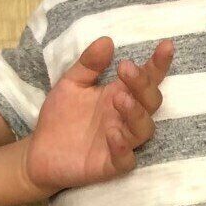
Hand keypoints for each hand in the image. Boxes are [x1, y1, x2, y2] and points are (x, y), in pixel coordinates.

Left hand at [24, 36, 172, 194]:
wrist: (38, 151)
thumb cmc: (61, 116)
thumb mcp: (71, 83)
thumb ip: (88, 64)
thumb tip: (107, 40)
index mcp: (120, 94)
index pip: (147, 78)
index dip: (158, 64)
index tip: (166, 46)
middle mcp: (126, 117)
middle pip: (151, 101)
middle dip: (144, 85)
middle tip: (125, 69)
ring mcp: (121, 142)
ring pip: (144, 130)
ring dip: (137, 113)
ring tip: (121, 99)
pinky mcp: (110, 165)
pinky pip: (126, 159)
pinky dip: (122, 147)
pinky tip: (112, 133)